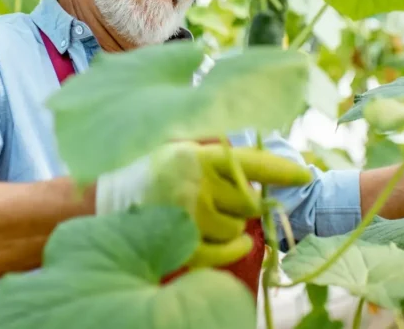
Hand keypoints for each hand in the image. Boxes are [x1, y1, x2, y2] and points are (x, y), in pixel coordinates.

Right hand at [96, 142, 311, 266]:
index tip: (305, 176)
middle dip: (245, 204)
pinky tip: (235, 244)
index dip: (281, 172)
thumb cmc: (146, 172)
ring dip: (234, 226)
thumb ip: (214, 154)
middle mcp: (194, 183)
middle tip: (227, 200)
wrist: (98, 201)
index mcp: (196, 155)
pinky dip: (234, 251)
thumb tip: (260, 168)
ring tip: (212, 217)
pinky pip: (225, 253)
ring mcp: (187, 216)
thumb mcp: (178, 150)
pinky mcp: (181, 244)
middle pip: (248, 201)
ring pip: (237, 228)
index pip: (251, 162)